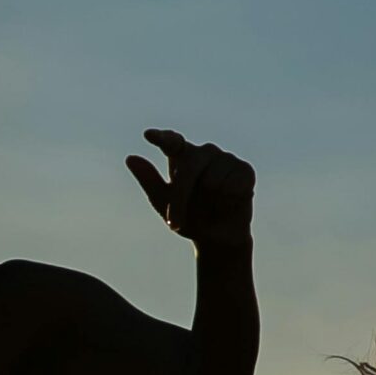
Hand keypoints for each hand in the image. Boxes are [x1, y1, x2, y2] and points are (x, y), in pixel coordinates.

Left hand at [126, 129, 254, 246]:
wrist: (216, 238)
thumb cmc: (189, 217)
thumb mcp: (163, 203)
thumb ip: (149, 180)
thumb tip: (130, 158)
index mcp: (182, 156)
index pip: (171, 141)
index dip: (162, 138)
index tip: (149, 136)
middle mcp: (204, 152)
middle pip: (189, 169)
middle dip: (179, 200)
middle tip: (175, 224)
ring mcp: (226, 158)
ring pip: (211, 180)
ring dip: (208, 204)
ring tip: (211, 207)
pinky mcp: (244, 170)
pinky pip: (232, 186)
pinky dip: (227, 202)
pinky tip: (230, 202)